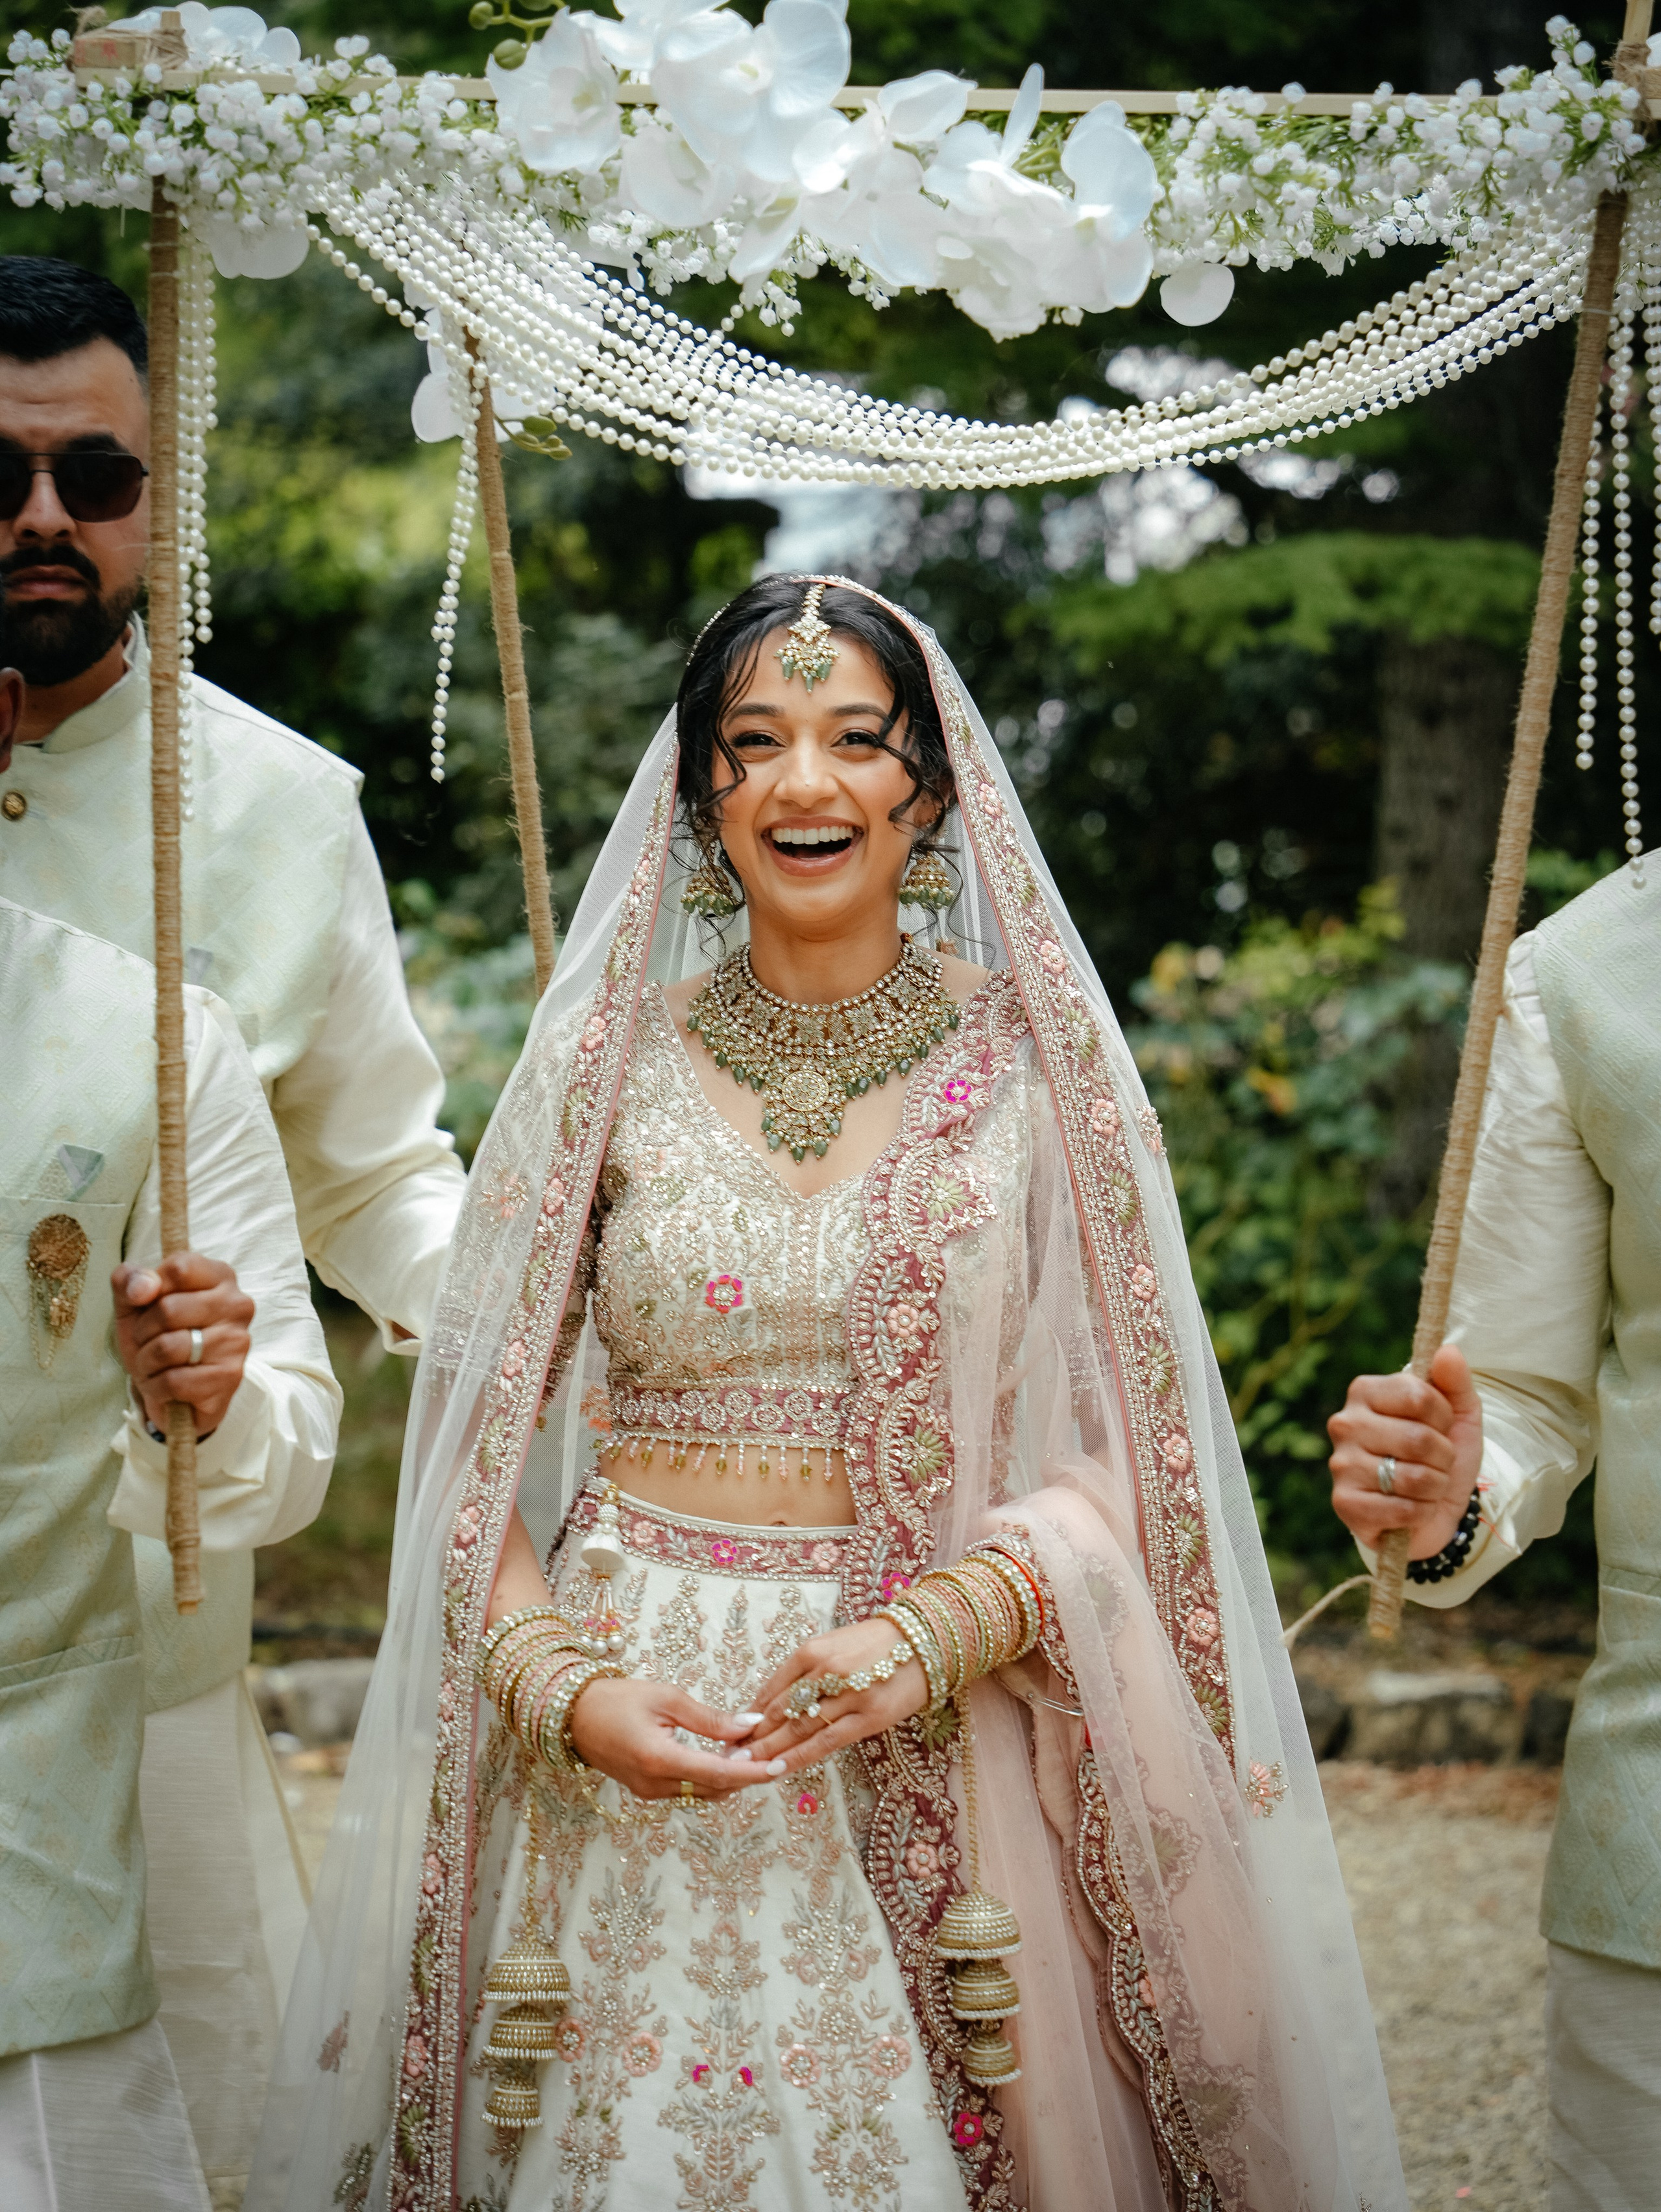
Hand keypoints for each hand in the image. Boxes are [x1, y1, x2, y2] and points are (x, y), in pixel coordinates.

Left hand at [112, 1252, 253, 1437]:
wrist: (173, 1394)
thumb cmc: (156, 1337)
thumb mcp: (133, 1304)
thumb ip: (129, 1282)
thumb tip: (143, 1287)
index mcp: (219, 1276)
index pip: (178, 1268)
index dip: (148, 1290)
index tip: (147, 1305)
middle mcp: (237, 1304)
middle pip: (169, 1309)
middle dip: (143, 1332)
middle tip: (148, 1342)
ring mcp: (237, 1341)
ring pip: (169, 1348)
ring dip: (147, 1362)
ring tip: (155, 1365)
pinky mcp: (231, 1376)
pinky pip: (175, 1381)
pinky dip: (157, 1387)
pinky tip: (165, 1386)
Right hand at [566, 1674, 785, 1800]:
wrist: (572, 1716)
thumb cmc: (616, 1699)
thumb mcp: (666, 1698)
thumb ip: (710, 1718)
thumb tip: (749, 1725)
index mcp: (660, 1759)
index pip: (719, 1775)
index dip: (753, 1772)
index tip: (780, 1765)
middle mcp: (655, 1785)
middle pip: (716, 1790)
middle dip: (747, 1775)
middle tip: (773, 1752)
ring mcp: (650, 1793)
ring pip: (704, 1793)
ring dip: (730, 1778)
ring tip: (752, 1752)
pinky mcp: (647, 1791)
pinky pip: (689, 1791)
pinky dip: (710, 1778)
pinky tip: (723, 1758)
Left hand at [742, 1616, 927, 1773]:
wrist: (924, 1642)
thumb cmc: (876, 1644)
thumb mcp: (834, 1646)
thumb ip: (804, 1672)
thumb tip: (770, 1704)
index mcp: (812, 1650)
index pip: (772, 1689)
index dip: (750, 1715)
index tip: (732, 1734)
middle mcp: (826, 1671)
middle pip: (780, 1711)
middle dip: (752, 1737)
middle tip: (727, 1757)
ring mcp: (848, 1695)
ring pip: (799, 1729)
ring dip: (769, 1751)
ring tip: (744, 1768)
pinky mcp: (868, 1718)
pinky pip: (826, 1742)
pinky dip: (799, 1757)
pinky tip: (779, 1769)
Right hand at [1327, 1343, 1482, 1560]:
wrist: (1434, 1512)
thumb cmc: (1439, 1456)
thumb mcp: (1459, 1415)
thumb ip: (1455, 1381)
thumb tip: (1447, 1351)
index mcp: (1365, 1392)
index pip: (1419, 1396)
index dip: (1443, 1418)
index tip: (1439, 1428)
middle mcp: (1344, 1423)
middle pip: (1418, 1439)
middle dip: (1443, 1458)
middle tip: (1435, 1464)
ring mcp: (1340, 1464)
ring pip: (1413, 1477)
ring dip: (1434, 1487)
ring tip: (1425, 1487)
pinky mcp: (1344, 1503)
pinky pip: (1402, 1509)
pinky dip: (1421, 1512)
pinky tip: (1411, 1510)